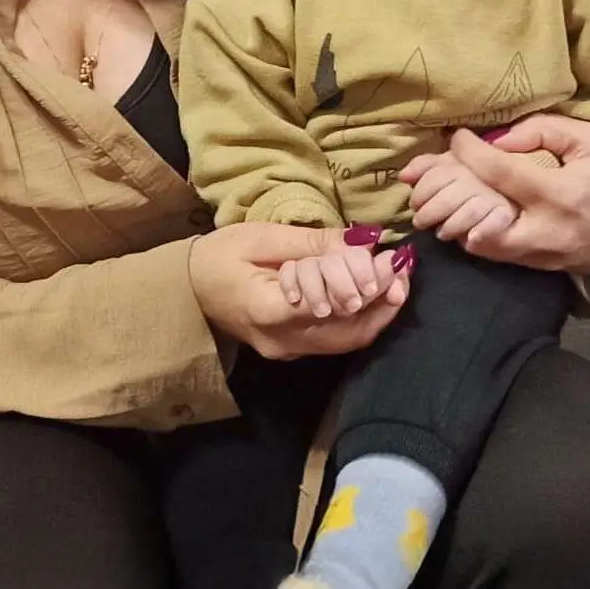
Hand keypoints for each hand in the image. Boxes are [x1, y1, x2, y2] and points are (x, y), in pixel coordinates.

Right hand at [190, 223, 410, 359]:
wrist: (185, 290)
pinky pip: (334, 338)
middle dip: (382, 300)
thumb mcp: (262, 238)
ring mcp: (288, 350)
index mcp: (268, 311)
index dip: (367, 284)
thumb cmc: (219, 256)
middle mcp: (282, 341)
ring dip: (377, 312)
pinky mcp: (292, 349)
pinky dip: (359, 317)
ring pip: (346, 340)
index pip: (330, 305)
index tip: (391, 258)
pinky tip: (375, 294)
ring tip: (398, 279)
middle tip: (403, 268)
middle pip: (347, 331)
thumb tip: (363, 240)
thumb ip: (313, 244)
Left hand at [399, 115, 589, 275]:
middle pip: (478, 222)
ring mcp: (542, 255)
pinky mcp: (539, 267)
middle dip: (450, 199)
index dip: (469, 151)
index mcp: (561, 195)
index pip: (499, 172)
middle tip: (440, 173)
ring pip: (481, 245)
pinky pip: (496, 253)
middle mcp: (546, 231)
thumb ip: (543, 131)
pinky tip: (471, 210)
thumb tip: (496, 139)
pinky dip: (476, 233)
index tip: (455, 135)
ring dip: (458, 219)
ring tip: (450, 191)